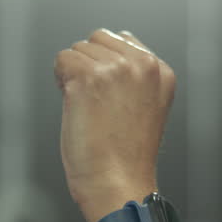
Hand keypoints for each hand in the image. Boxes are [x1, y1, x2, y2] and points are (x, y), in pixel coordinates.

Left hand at [53, 29, 175, 221]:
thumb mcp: (145, 106)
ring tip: (88, 108)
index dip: (106, 65)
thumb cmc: (124, 156)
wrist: (118, 183)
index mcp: (161, 71)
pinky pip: (62, 60)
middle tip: (95, 102)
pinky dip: (60, 80)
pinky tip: (74, 105)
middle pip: (98, 39)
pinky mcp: (89, 77)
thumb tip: (102, 50)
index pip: (123, 40)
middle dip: (89, 65)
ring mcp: (117, 69)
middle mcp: (143, 65)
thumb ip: (133, 76)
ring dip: (74, 74)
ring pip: (77, 49)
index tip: (109, 96)